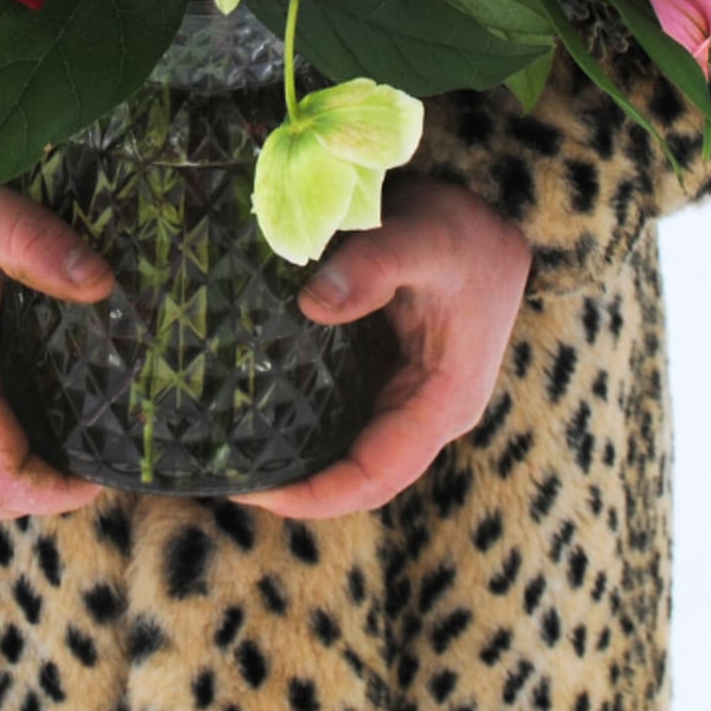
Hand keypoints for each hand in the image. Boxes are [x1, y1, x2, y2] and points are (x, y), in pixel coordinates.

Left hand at [245, 173, 531, 518]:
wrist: (485, 216)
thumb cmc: (461, 231)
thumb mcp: (421, 239)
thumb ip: (372, 268)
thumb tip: (312, 305)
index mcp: (443, 402)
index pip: (375, 475)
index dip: (316, 495)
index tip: (254, 493)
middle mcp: (425, 412)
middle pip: (357, 473)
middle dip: (296, 485)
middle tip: (225, 473)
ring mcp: (406, 394)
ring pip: (347, 446)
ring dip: (297, 455)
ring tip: (231, 447)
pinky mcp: (386, 372)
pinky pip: (341, 409)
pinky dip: (302, 415)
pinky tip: (257, 401)